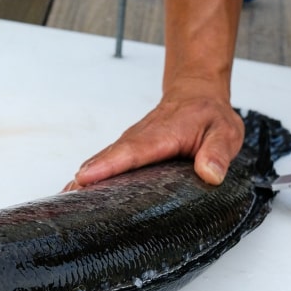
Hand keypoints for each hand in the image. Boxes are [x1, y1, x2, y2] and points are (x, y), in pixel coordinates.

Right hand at [64, 83, 244, 190]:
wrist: (197, 93)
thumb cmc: (210, 115)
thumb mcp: (225, 132)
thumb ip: (218, 152)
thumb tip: (210, 174)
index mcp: (162, 135)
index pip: (132, 152)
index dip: (108, 166)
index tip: (86, 177)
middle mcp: (139, 137)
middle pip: (108, 157)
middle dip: (87, 177)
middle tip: (67, 196)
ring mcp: (130, 142)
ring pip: (103, 159)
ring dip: (83, 177)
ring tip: (65, 197)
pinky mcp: (126, 148)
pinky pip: (106, 161)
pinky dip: (89, 174)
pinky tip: (75, 190)